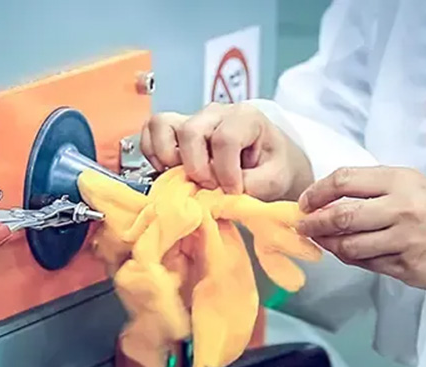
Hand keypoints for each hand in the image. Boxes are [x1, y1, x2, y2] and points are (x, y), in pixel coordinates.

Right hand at [140, 102, 313, 200]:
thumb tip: (220, 194)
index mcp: (246, 117)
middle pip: (191, 131)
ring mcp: (193, 118)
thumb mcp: (274, 179)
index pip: (225, 138)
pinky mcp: (176, 129)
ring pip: (163, 125)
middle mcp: (216, 112)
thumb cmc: (272, 166)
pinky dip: (154, 153)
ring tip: (186, 177)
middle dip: (197, 167)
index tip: (232, 191)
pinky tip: (171, 171)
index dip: (226, 171)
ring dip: (168, 157)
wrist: (269, 161)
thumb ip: (251, 186)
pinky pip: (152, 131)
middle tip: (210, 187)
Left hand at [297, 167, 425, 289]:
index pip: (344, 180)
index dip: (317, 191)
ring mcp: (405, 241)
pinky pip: (367, 264)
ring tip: (322, 241)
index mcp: (400, 181)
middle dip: (314, 223)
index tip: (305, 202)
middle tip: (303, 226)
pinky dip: (351, 258)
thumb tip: (325, 202)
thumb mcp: (410, 184)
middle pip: (341, 216)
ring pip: (349, 246)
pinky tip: (347, 253)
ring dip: (328, 245)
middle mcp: (402, 209)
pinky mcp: (407, 268)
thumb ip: (371, 189)